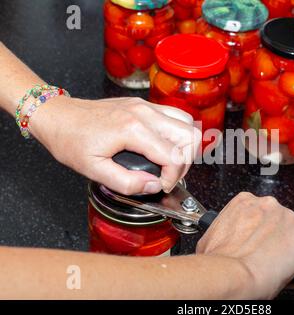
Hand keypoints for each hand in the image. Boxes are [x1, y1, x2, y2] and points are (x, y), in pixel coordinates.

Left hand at [30, 96, 201, 194]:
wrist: (58, 116)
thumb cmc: (71, 140)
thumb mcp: (93, 170)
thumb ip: (126, 183)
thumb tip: (153, 186)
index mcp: (133, 129)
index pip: (174, 156)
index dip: (172, 177)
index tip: (160, 185)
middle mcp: (144, 113)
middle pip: (190, 136)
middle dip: (186, 162)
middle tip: (169, 175)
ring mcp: (146, 106)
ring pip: (188, 123)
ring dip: (186, 146)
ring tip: (171, 162)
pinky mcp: (144, 105)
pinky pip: (176, 116)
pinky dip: (179, 134)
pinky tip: (165, 146)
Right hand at [196, 192, 293, 299]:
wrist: (235, 275)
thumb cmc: (221, 261)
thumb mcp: (210, 238)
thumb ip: (224, 232)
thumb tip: (222, 244)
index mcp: (244, 201)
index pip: (256, 213)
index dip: (254, 232)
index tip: (252, 243)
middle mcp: (268, 204)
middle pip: (276, 222)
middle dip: (272, 238)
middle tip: (262, 257)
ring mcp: (288, 218)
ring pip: (292, 235)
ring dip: (286, 250)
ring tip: (273, 269)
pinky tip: (285, 276)